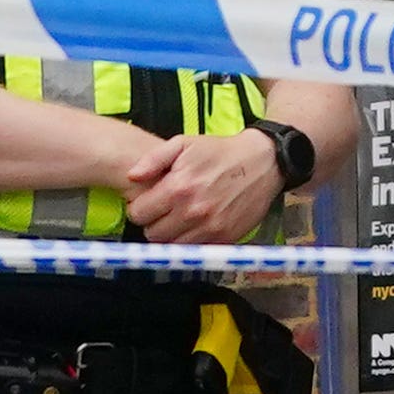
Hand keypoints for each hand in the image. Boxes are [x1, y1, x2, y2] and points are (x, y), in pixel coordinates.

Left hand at [120, 125, 289, 245]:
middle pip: (152, 234)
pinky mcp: (224, 238)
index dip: (139, 208)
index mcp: (178, 187)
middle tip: (163, 211)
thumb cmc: (220, 151)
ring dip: (171, 235)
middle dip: (153, 223)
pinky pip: (195, 249)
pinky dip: (191, 241)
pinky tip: (195, 225)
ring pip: (172, 246)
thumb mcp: (184, 143)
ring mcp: (209, 228)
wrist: (262, 163)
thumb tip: (131, 176)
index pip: (139, 214)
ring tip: (179, 218)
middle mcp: (192, 212)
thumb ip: (153, 159)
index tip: (148, 202)